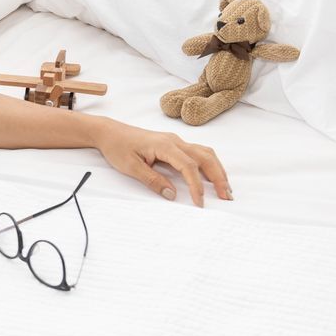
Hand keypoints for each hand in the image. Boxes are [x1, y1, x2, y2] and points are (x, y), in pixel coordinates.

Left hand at [93, 119, 231, 206]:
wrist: (109, 132)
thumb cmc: (117, 147)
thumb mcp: (130, 167)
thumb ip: (152, 180)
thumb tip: (172, 195)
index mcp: (164, 145)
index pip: (188, 166)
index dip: (196, 185)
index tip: (200, 202)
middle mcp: (174, 141)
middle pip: (205, 157)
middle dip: (218, 177)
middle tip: (227, 197)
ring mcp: (175, 141)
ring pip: (205, 153)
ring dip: (217, 170)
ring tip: (225, 188)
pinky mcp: (173, 144)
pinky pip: (198, 153)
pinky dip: (209, 165)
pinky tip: (212, 176)